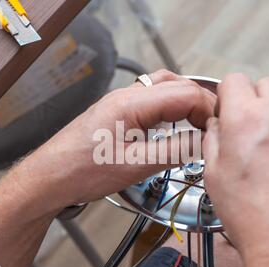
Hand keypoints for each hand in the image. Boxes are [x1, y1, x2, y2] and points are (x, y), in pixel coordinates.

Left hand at [11, 70, 215, 214]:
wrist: (50, 178)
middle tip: (214, 126)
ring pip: (164, 88)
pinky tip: (174, 124)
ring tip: (199, 123)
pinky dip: (170, 108)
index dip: (208, 110)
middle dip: (201, 103)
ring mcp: (120, 102)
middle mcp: (126, 95)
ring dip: (185, 102)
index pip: (185, 93)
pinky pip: (151, 100)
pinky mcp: (117, 113)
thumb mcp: (135, 166)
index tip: (219, 131)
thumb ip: (175, 150)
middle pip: (176, 85)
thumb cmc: (82, 172)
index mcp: (132, 103)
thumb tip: (204, 141)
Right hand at [203, 74, 268, 266]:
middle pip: (267, 86)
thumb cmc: (249, 213)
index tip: (227, 111)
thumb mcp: (212, 174)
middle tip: (249, 128)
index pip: (235, 80)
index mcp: (245, 120)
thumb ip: (213, 138)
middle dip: (254, 100)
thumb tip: (217, 125)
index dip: (227, 94)